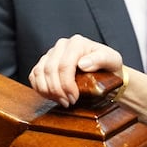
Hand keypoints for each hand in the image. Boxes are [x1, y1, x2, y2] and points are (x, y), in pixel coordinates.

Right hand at [27, 34, 146, 122]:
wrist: (105, 71)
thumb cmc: (109, 66)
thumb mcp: (113, 61)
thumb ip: (102, 59)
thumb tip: (83, 63)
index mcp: (77, 43)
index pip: (64, 65)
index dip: (66, 85)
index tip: (74, 98)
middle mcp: (61, 45)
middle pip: (50, 70)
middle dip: (57, 91)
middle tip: (67, 103)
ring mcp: (50, 53)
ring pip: (39, 73)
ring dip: (47, 91)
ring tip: (60, 101)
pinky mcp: (44, 63)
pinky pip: (34, 75)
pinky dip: (40, 88)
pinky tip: (51, 96)